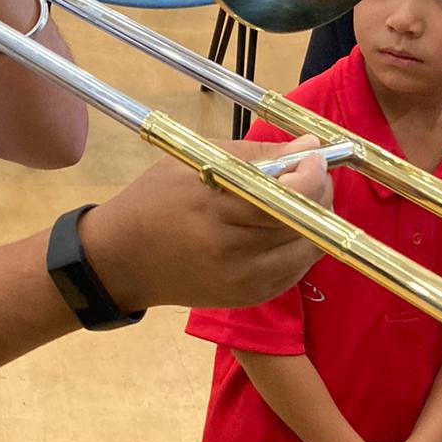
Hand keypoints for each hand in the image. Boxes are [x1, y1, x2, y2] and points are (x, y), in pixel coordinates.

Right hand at [82, 135, 332, 310]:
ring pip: (309, 248)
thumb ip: (254, 154)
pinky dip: (300, 245)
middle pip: (305, 222)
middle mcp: (233, 251)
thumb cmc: (154, 200)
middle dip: (319, 193)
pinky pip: (297, 270)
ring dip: (314, 220)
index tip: (312, 155)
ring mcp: (244, 280)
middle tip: (309, 173)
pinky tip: (285, 228)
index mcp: (215, 211)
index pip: (288, 196)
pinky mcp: (250, 296)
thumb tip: (309, 145)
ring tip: (298, 200)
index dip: (312, 174)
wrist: (123, 260)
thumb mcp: (194, 161)